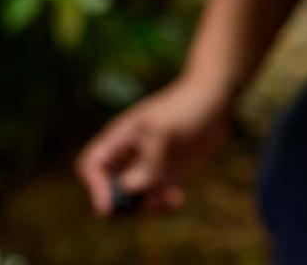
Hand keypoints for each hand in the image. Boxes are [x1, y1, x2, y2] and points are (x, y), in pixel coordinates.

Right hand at [75, 76, 231, 216]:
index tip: (111, 204)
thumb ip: (149, 158)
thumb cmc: (186, 106)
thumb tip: (131, 189)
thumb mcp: (166, 129)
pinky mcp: (166, 174)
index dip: (96, 188)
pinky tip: (178, 198)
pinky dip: (163, 204)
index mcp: (119, 138)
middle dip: (124, 203)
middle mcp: (129, 155)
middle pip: (110, 190)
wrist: (214, 101)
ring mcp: (147, 166)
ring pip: (133, 198)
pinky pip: (155, 199)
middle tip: (148, 202)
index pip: (92, 166)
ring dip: (147, 206)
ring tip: (170, 198)